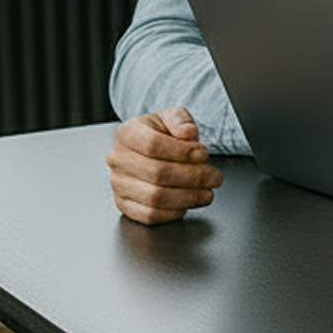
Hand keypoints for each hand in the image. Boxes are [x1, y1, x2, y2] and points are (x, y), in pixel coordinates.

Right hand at [107, 107, 223, 224]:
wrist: (147, 148)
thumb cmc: (160, 133)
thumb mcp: (172, 116)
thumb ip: (181, 120)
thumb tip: (187, 132)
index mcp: (126, 134)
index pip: (153, 145)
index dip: (182, 152)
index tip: (204, 154)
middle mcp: (117, 159)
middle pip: (157, 173)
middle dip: (193, 177)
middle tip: (214, 177)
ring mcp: (118, 184)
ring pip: (154, 197)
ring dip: (188, 197)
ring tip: (207, 193)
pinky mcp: (124, 204)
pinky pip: (149, 215)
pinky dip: (173, 212)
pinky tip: (188, 203)